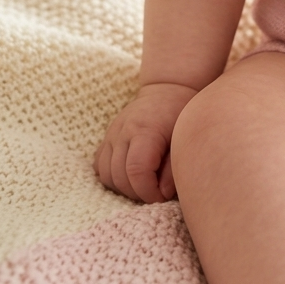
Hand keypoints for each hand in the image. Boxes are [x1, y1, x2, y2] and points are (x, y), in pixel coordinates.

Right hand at [94, 82, 197, 202]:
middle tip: (156, 193)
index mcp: (145, 129)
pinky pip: (100, 166)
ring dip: (124, 188)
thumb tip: (162, 193)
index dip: (148, 191)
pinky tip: (130, 177)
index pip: (136, 170)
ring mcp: (112, 134)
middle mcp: (123, 131)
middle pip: (119, 176)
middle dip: (138, 193)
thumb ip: (174, 167)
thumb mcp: (184, 137)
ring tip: (145, 185)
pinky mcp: (107, 138)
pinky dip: (112, 178)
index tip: (163, 196)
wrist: (169, 89)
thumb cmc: (181, 113)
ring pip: (106, 175)